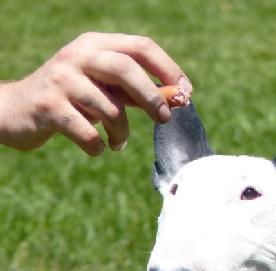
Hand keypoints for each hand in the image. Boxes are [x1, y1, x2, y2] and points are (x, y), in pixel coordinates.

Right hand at [0, 32, 191, 154]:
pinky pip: (88, 133)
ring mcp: (62, 79)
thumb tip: (175, 101)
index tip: (185, 93)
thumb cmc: (71, 102)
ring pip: (109, 108)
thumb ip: (134, 93)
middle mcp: (78, 56)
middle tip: (164, 118)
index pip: (140, 46)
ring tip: (117, 142)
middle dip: (150, 96)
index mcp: (95, 45)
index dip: (168, 69)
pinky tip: (97, 148)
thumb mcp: (103, 90)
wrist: (18, 112)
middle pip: (125, 68)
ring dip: (120, 133)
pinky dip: (99, 146)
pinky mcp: (49, 106)